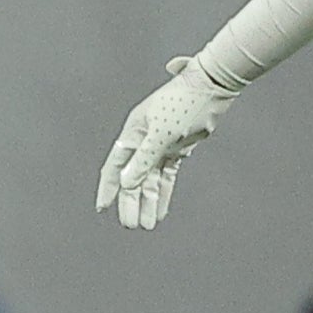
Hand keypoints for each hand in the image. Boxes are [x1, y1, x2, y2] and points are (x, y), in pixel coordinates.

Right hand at [96, 57, 234, 230]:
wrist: (210, 88)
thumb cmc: (183, 104)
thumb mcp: (160, 134)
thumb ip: (143, 159)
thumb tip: (125, 182)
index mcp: (133, 133)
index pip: (114, 166)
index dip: (108, 187)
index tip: (102, 207)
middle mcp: (143, 141)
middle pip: (132, 177)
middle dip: (130, 201)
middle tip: (130, 224)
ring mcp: (160, 146)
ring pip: (149, 180)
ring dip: (147, 201)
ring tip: (145, 224)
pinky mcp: (177, 149)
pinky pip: (166, 177)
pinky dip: (163, 193)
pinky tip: (160, 210)